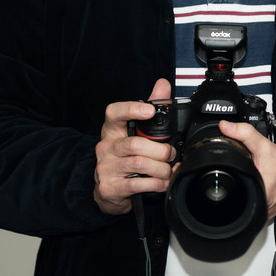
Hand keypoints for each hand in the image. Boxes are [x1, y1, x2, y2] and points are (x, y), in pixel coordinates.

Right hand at [93, 79, 174, 214]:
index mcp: (113, 130)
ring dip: (161, 169)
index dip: (131, 109)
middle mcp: (106, 147)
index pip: (114, 113)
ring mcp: (106, 168)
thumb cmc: (125, 157)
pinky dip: (156, 184)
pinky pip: (138, 184)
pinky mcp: (110, 187)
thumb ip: (151, 108)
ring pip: (139, 164)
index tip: (150, 111)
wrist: (110, 190)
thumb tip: (162, 84)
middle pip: (135, 144)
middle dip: (161, 151)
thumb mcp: (136, 133)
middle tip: (170, 154)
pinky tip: (161, 183)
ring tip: (168, 170)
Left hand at [218, 120, 275, 218]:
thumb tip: (225, 126)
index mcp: (257, 191)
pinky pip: (250, 208)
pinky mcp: (263, 215)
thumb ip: (244, 133)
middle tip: (245, 172)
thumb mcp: (265, 146)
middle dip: (234, 182)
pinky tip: (255, 188)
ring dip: (241, 192)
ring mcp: (261, 213)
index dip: (225, 175)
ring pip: (240, 204)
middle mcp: (259, 206)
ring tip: (250, 180)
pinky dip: (249, 197)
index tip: (231, 169)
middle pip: (232, 196)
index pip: (229, 187)